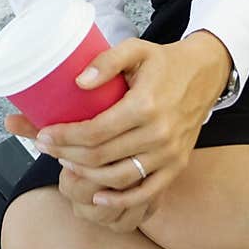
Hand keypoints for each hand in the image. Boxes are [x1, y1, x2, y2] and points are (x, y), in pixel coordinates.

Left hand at [4, 31, 231, 231]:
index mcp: (145, 105)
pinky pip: (147, 192)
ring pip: (119, 177)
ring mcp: (170, 154)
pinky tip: (98, 196)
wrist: (205, 75)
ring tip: (65, 162)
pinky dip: (120, 199)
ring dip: (86, 175)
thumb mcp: (136, 49)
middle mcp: (159, 134)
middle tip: (45, 147)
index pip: (95, 132)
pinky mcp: (177, 166)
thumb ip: (106, 61)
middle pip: (101, 156)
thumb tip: (78, 82)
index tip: (43, 134)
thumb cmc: (164, 61)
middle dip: (66, 155)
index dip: (64, 137)